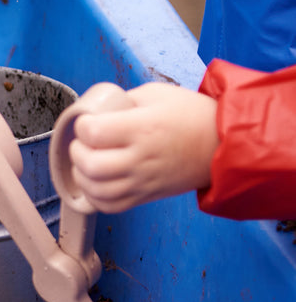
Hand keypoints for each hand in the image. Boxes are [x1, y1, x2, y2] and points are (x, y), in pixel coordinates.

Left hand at [68, 82, 218, 211]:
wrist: (225, 144)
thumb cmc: (192, 114)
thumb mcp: (154, 94)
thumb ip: (123, 101)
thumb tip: (98, 110)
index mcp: (140, 128)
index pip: (93, 132)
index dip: (82, 125)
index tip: (87, 121)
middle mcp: (139, 158)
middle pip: (90, 166)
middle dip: (77, 152)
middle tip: (83, 142)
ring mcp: (143, 181)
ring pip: (97, 190)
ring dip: (82, 176)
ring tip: (86, 161)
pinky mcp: (148, 196)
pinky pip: (111, 206)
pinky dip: (95, 197)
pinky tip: (95, 182)